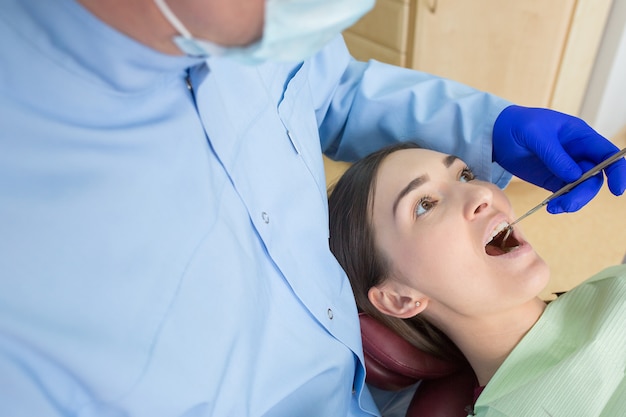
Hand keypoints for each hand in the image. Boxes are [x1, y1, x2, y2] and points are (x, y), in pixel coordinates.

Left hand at [493, 105, 625, 212]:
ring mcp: (566, 168)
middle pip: (595, 177)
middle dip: (585, 193)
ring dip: (572, 201)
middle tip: (567, 204)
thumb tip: (574, 175)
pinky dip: (562, 202)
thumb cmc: (519, 124)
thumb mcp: (535, 134)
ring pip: (581, 189)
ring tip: (554, 207)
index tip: (617, 190)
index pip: (608, 154)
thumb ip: (554, 154)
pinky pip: (565, 194)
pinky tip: (551, 206)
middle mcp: (578, 153)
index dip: (617, 171)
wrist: (498, 134)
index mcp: (580, 136)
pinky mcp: (553, 179)